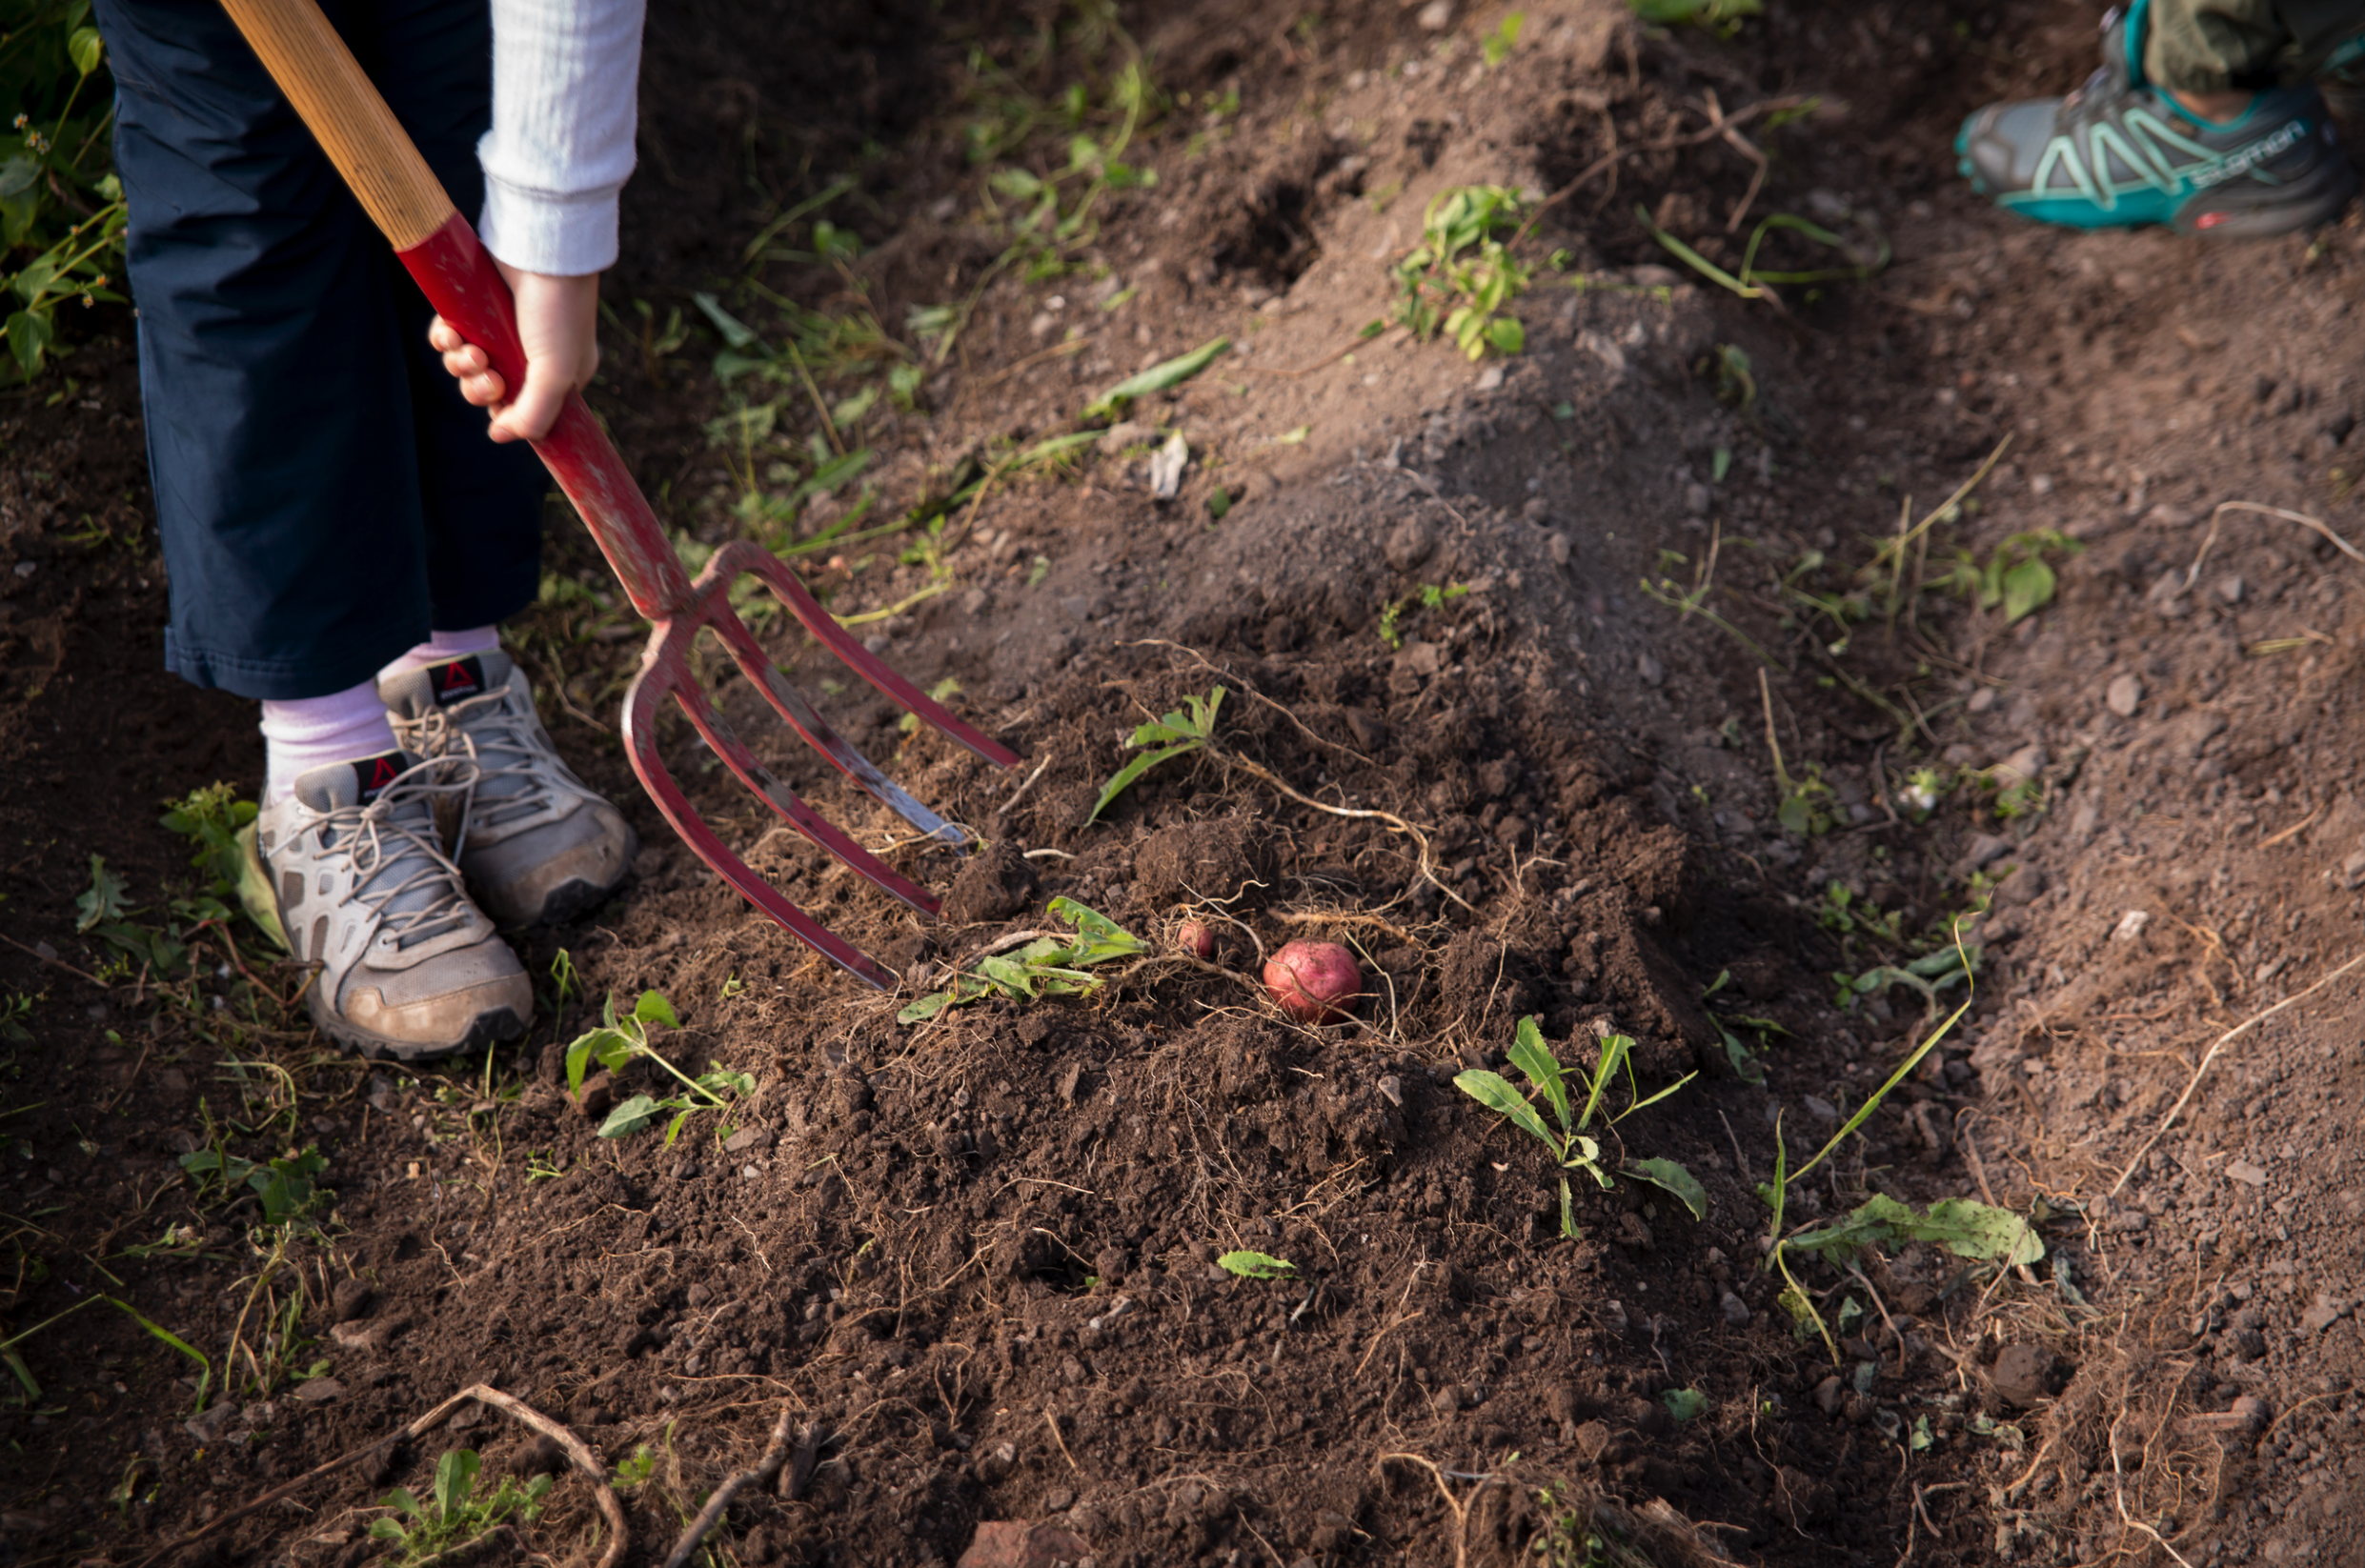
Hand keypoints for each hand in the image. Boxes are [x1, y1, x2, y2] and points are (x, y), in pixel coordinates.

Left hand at [428, 264, 600, 442]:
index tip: (500, 402)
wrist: (541, 251)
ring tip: (469, 350)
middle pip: (490, 391)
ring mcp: (500, 331)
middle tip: (484, 374)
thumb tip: (499, 435)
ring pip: (467, 365)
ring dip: (460, 365)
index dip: (506, 412)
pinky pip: (451, 336)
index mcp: (559, 375)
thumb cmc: (558, 312)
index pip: (526, 411)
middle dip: (478, 388)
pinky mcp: (476, 309)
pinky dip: (445, 340)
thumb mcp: (555, 375)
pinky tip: (451, 332)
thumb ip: (533, 416)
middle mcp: (530, 356)